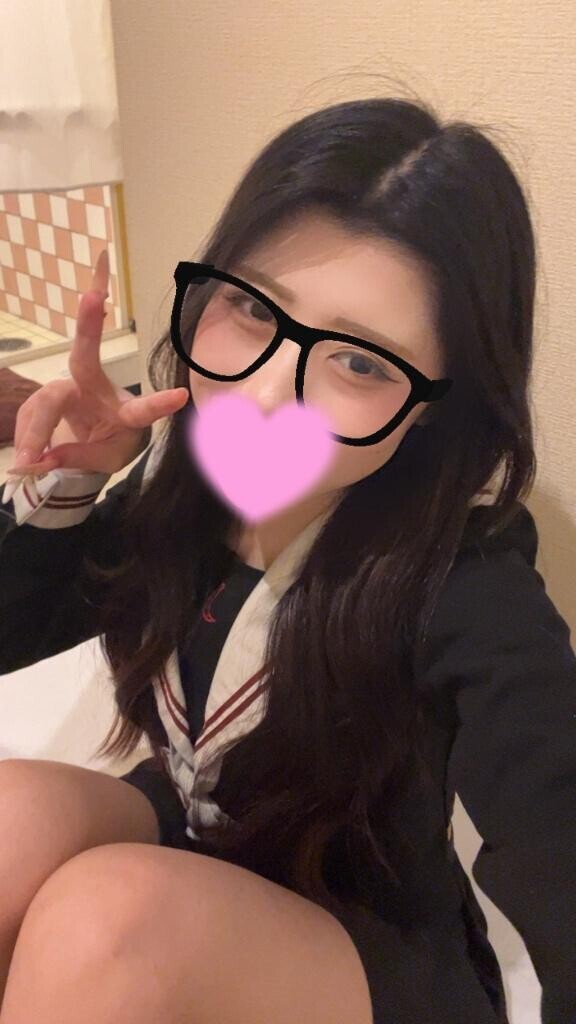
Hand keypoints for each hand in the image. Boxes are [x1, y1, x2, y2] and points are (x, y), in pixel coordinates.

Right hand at [7, 249, 188, 476]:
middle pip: (87, 359)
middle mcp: (99, 390)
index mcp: (126, 412)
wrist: (94, 438)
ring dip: (33, 434)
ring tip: (25, 464)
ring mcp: (72, 387)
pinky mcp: (48, 393)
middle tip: (93, 296)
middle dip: (88, 326)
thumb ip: (78, 458)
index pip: (143, 409)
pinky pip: (29, 415)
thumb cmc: (111, 444)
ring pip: (46, 402)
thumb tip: (43, 458)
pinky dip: (25, 439)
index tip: (181, 395)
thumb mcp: (105, 460)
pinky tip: (25, 457)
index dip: (160, 404)